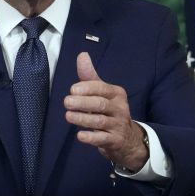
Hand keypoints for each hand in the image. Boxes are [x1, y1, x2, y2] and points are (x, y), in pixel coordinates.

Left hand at [64, 52, 147, 171]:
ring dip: (83, 119)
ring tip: (68, 116)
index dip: (87, 88)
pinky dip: (91, 137)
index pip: (101, 88)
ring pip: (100, 121)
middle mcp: (120, 108)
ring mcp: (118, 125)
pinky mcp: (115, 140)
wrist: (127, 138)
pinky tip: (80, 135)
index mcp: (116, 93)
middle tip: (66, 102)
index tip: (72, 90)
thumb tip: (82, 55)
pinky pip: (103, 138)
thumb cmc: (110, 111)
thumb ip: (89, 76)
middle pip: (101, 104)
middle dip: (83, 103)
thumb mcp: (102, 93)